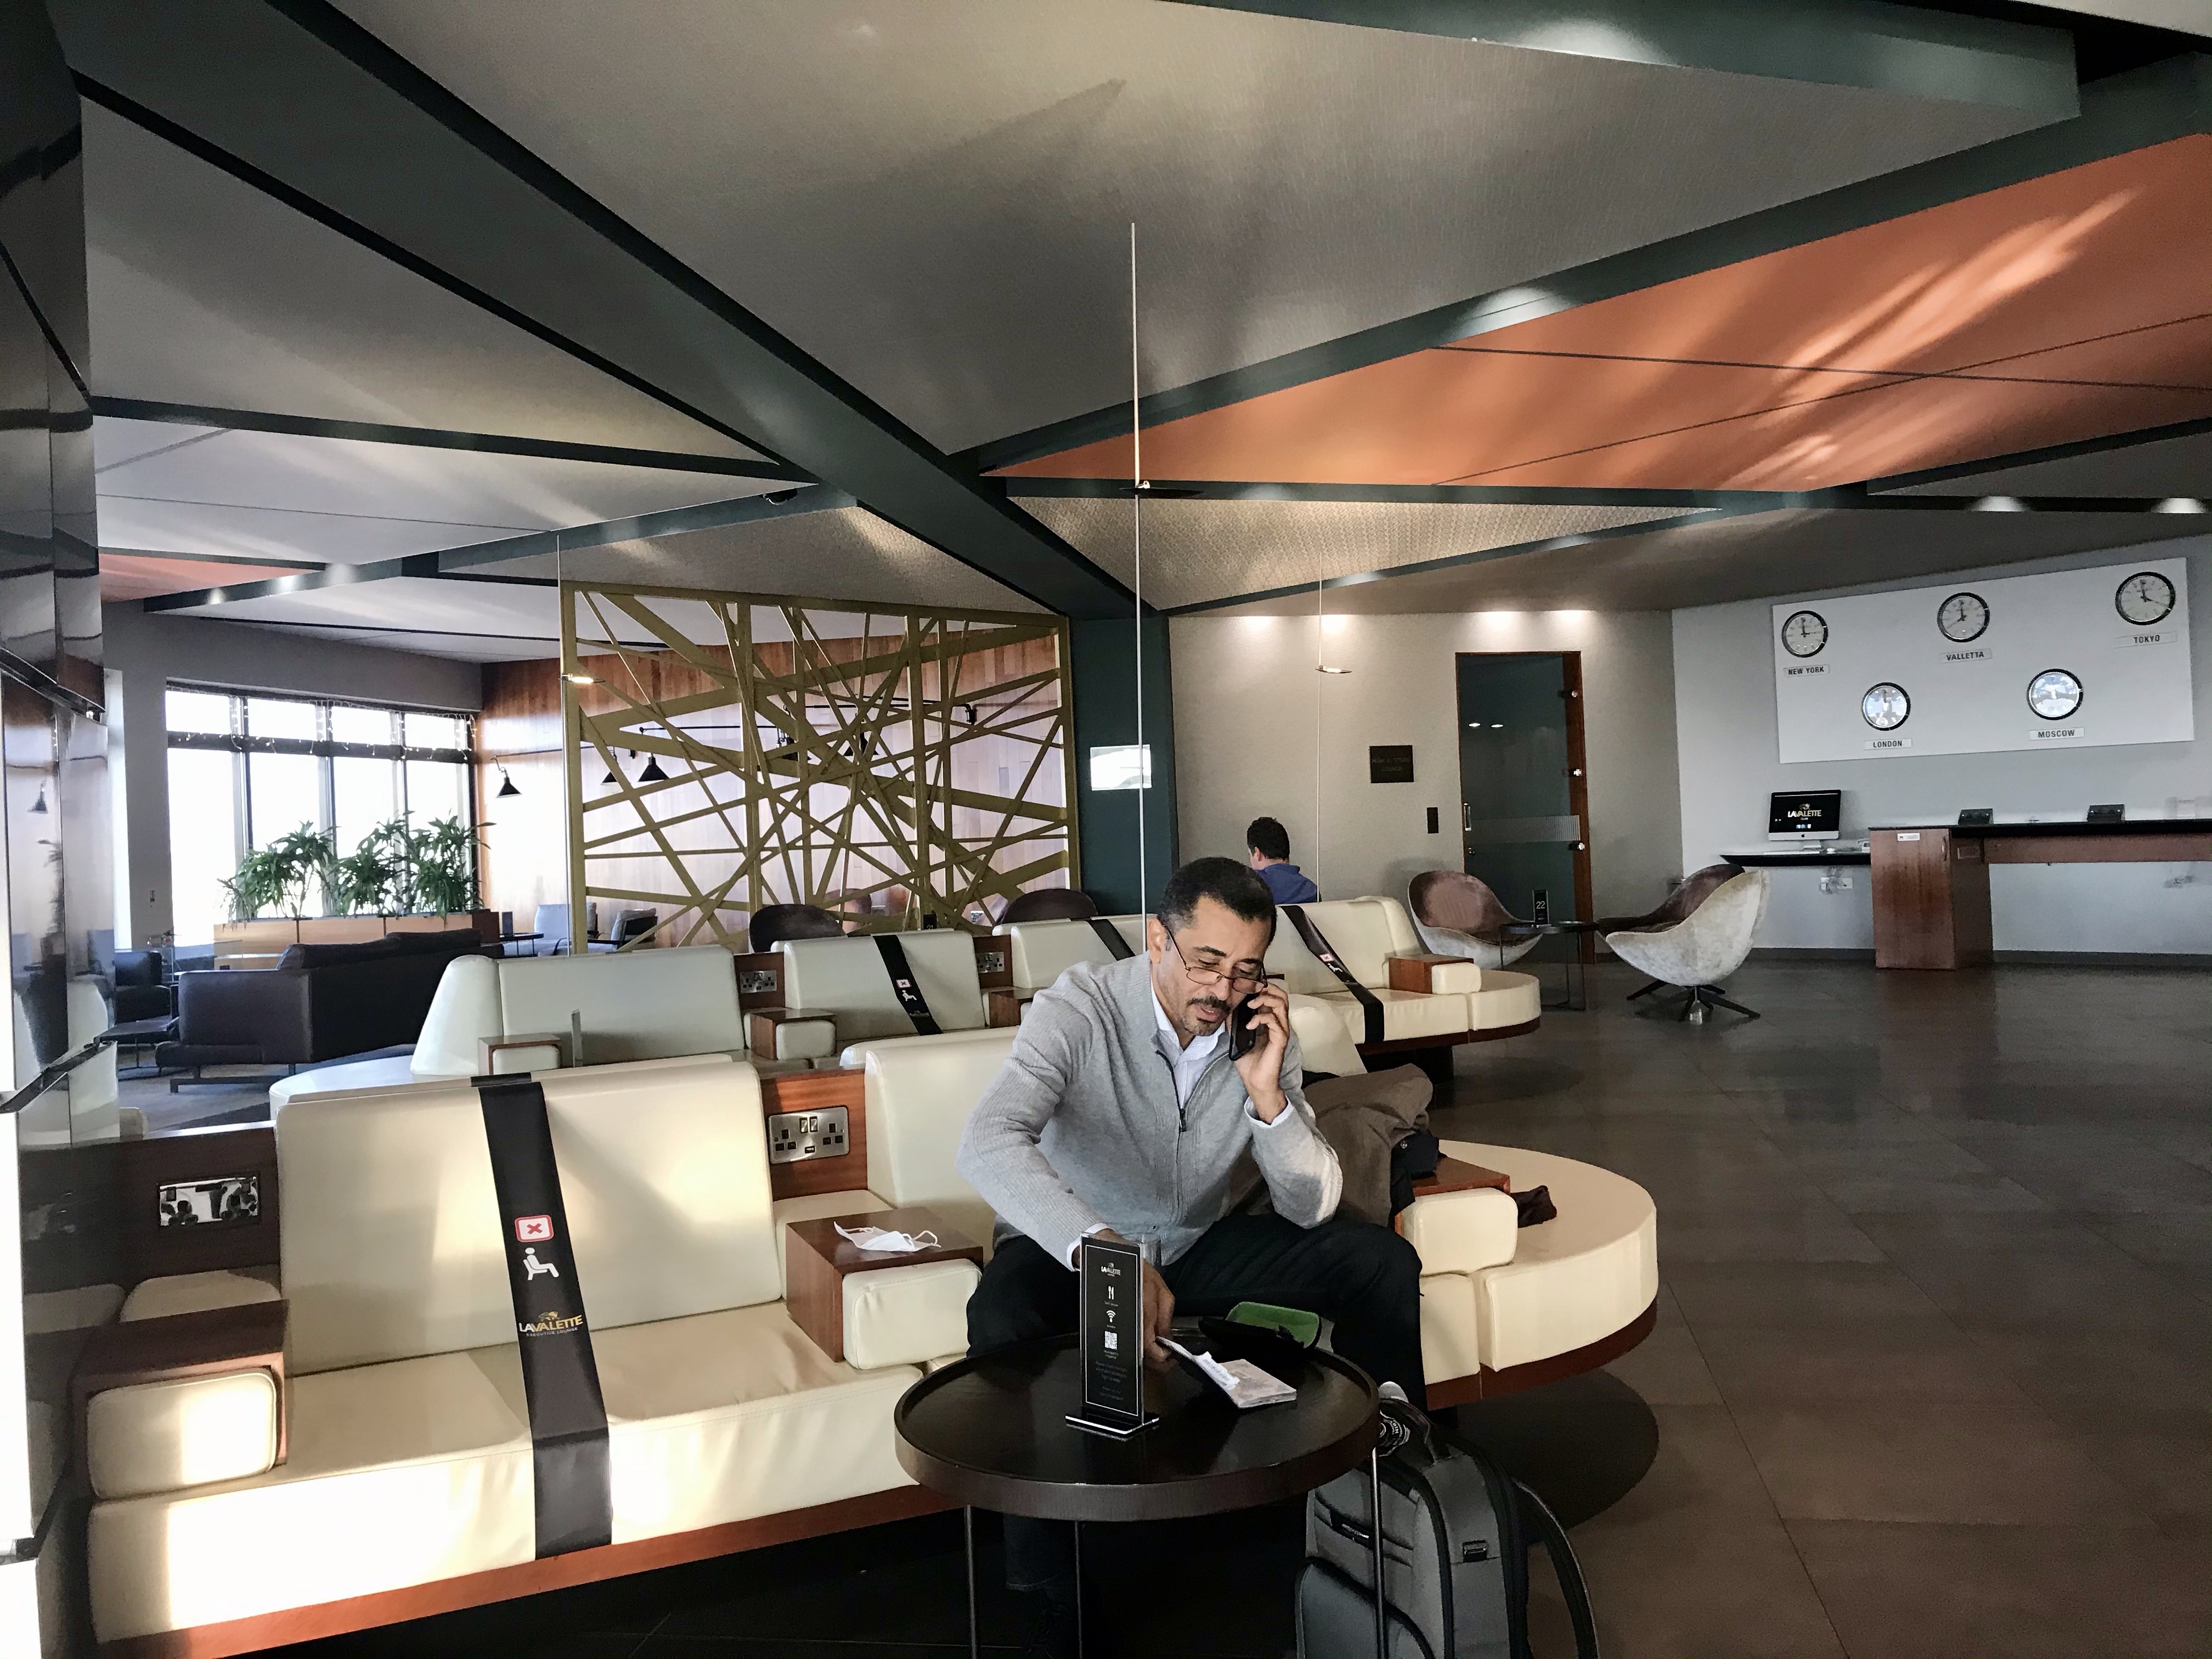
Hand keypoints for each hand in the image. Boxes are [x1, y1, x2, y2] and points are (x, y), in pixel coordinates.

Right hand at [1098, 1231, 1175, 1361]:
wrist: (1112, 1263)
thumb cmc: (1139, 1274)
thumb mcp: (1162, 1293)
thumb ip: (1165, 1319)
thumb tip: (1168, 1340)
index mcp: (1144, 1324)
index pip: (1155, 1355)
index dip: (1166, 1360)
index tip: (1173, 1355)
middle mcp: (1131, 1331)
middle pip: (1144, 1360)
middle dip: (1158, 1362)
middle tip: (1167, 1354)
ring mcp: (1121, 1330)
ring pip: (1135, 1353)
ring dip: (1148, 1356)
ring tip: (1158, 1347)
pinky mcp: (1115, 1326)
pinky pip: (1129, 1342)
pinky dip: (1139, 1346)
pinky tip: (1146, 1339)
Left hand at [1232, 978, 1289, 1121]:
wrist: (1255, 1081)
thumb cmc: (1249, 1061)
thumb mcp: (1237, 1036)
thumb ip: (1233, 1022)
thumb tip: (1224, 1008)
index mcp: (1270, 1021)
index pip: (1273, 996)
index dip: (1263, 987)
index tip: (1247, 985)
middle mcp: (1278, 1023)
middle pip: (1282, 996)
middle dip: (1267, 988)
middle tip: (1252, 990)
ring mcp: (1281, 1031)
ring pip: (1281, 1004)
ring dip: (1265, 999)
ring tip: (1251, 1004)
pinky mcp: (1280, 1040)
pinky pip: (1276, 1022)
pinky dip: (1262, 1018)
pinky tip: (1250, 1024)